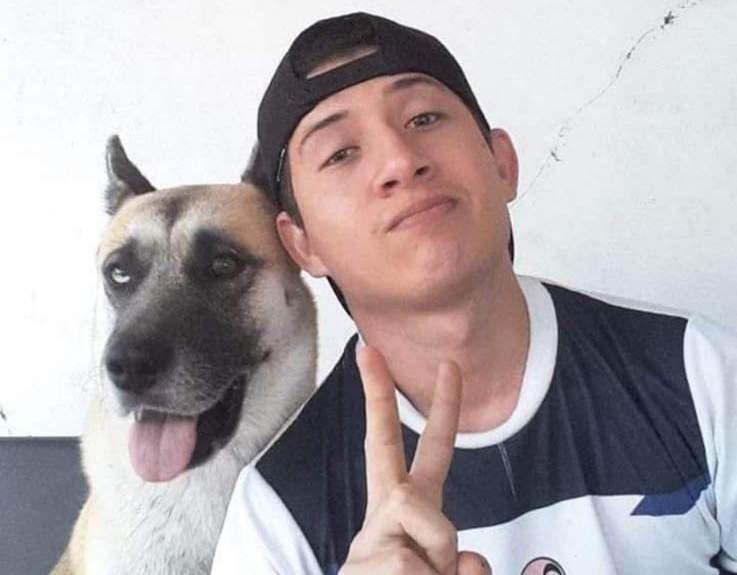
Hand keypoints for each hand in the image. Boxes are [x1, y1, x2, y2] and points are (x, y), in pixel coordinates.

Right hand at [339, 347, 490, 574]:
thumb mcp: (444, 571)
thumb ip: (459, 561)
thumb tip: (468, 561)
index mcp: (410, 510)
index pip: (427, 453)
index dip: (438, 409)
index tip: (432, 362)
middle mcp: (386, 517)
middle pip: (384, 451)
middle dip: (377, 398)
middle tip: (368, 348)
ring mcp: (370, 542)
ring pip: (437, 536)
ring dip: (443, 569)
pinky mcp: (364, 565)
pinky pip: (416, 569)